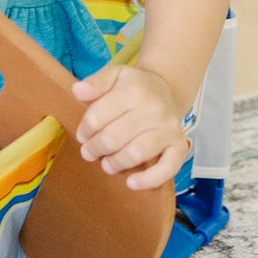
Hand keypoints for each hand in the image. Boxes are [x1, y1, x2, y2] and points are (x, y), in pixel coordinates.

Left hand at [73, 63, 190, 190]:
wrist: (166, 89)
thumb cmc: (134, 86)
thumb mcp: (113, 75)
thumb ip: (95, 82)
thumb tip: (77, 91)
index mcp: (133, 91)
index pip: (98, 116)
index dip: (85, 130)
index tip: (82, 136)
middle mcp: (154, 110)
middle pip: (114, 137)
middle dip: (96, 149)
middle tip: (89, 153)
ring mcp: (168, 128)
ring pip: (135, 153)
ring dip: (116, 163)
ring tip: (106, 165)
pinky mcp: (180, 145)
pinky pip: (168, 167)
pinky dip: (149, 179)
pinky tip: (132, 183)